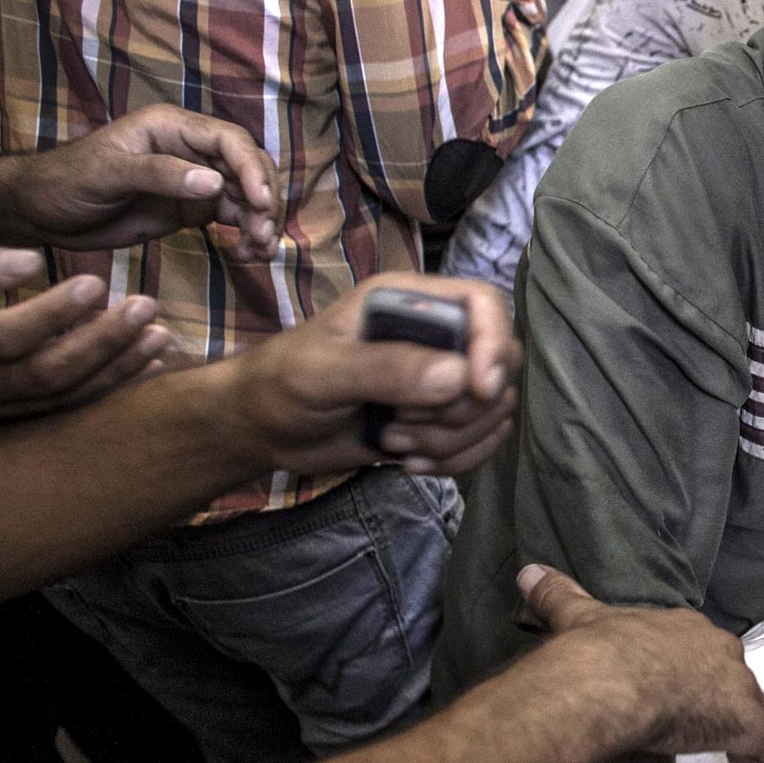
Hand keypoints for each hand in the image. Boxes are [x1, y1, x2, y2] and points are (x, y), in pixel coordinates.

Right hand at [0, 244, 167, 421]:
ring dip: (115, 367)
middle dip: (101, 342)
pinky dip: (107, 387)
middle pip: (42, 374)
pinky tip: (144, 363)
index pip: (3, 338)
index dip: (54, 313)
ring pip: (59, 398)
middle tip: (146, 306)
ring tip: (158, 332)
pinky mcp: (0, 422)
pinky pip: (62, 409)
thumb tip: (27, 261)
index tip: (98, 284)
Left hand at [6, 105, 278, 259]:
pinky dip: (246, 235)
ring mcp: (193, 180)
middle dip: (262, 200)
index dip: (251, 169)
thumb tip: (214, 182)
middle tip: (262, 235)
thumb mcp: (109, 173)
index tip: (260, 203)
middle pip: (247, 167)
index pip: (229, 140)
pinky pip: (232, 218)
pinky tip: (246, 254)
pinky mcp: (191, 209)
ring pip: (246, 195)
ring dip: (259, 221)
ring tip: (258, 250)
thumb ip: (160, 174)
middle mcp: (190, 149)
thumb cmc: (66, 180)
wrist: (42, 212)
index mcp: (171, 127)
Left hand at [227, 272, 516, 475]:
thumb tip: (460, 377)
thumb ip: (386, 368)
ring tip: (395, 441)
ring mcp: (441, 379)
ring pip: (492, 410)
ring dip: (450, 439)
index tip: (478, 389)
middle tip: (403, 421)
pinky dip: (454, 460)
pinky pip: (480, 441)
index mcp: (410, 301)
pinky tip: (408, 461)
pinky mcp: (439, 420)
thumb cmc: (281, 384)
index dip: (493, 343)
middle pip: (500, 364)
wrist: (264, 430)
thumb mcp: (323, 372)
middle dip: (462, 408)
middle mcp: (435, 335)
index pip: (483, 304)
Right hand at [518, 565, 763, 762]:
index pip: (698, 650)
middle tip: (718, 728)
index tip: (688, 690)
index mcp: (682, 630)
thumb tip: (528, 573)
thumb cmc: (595, 651)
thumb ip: (557, 595)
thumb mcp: (576, 617)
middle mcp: (719, 654)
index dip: (695, 672)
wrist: (612, 677)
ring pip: (759, 717)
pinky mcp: (748, 725)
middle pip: (733, 680)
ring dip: (755, 740)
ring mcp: (737, 689)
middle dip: (727, 703)